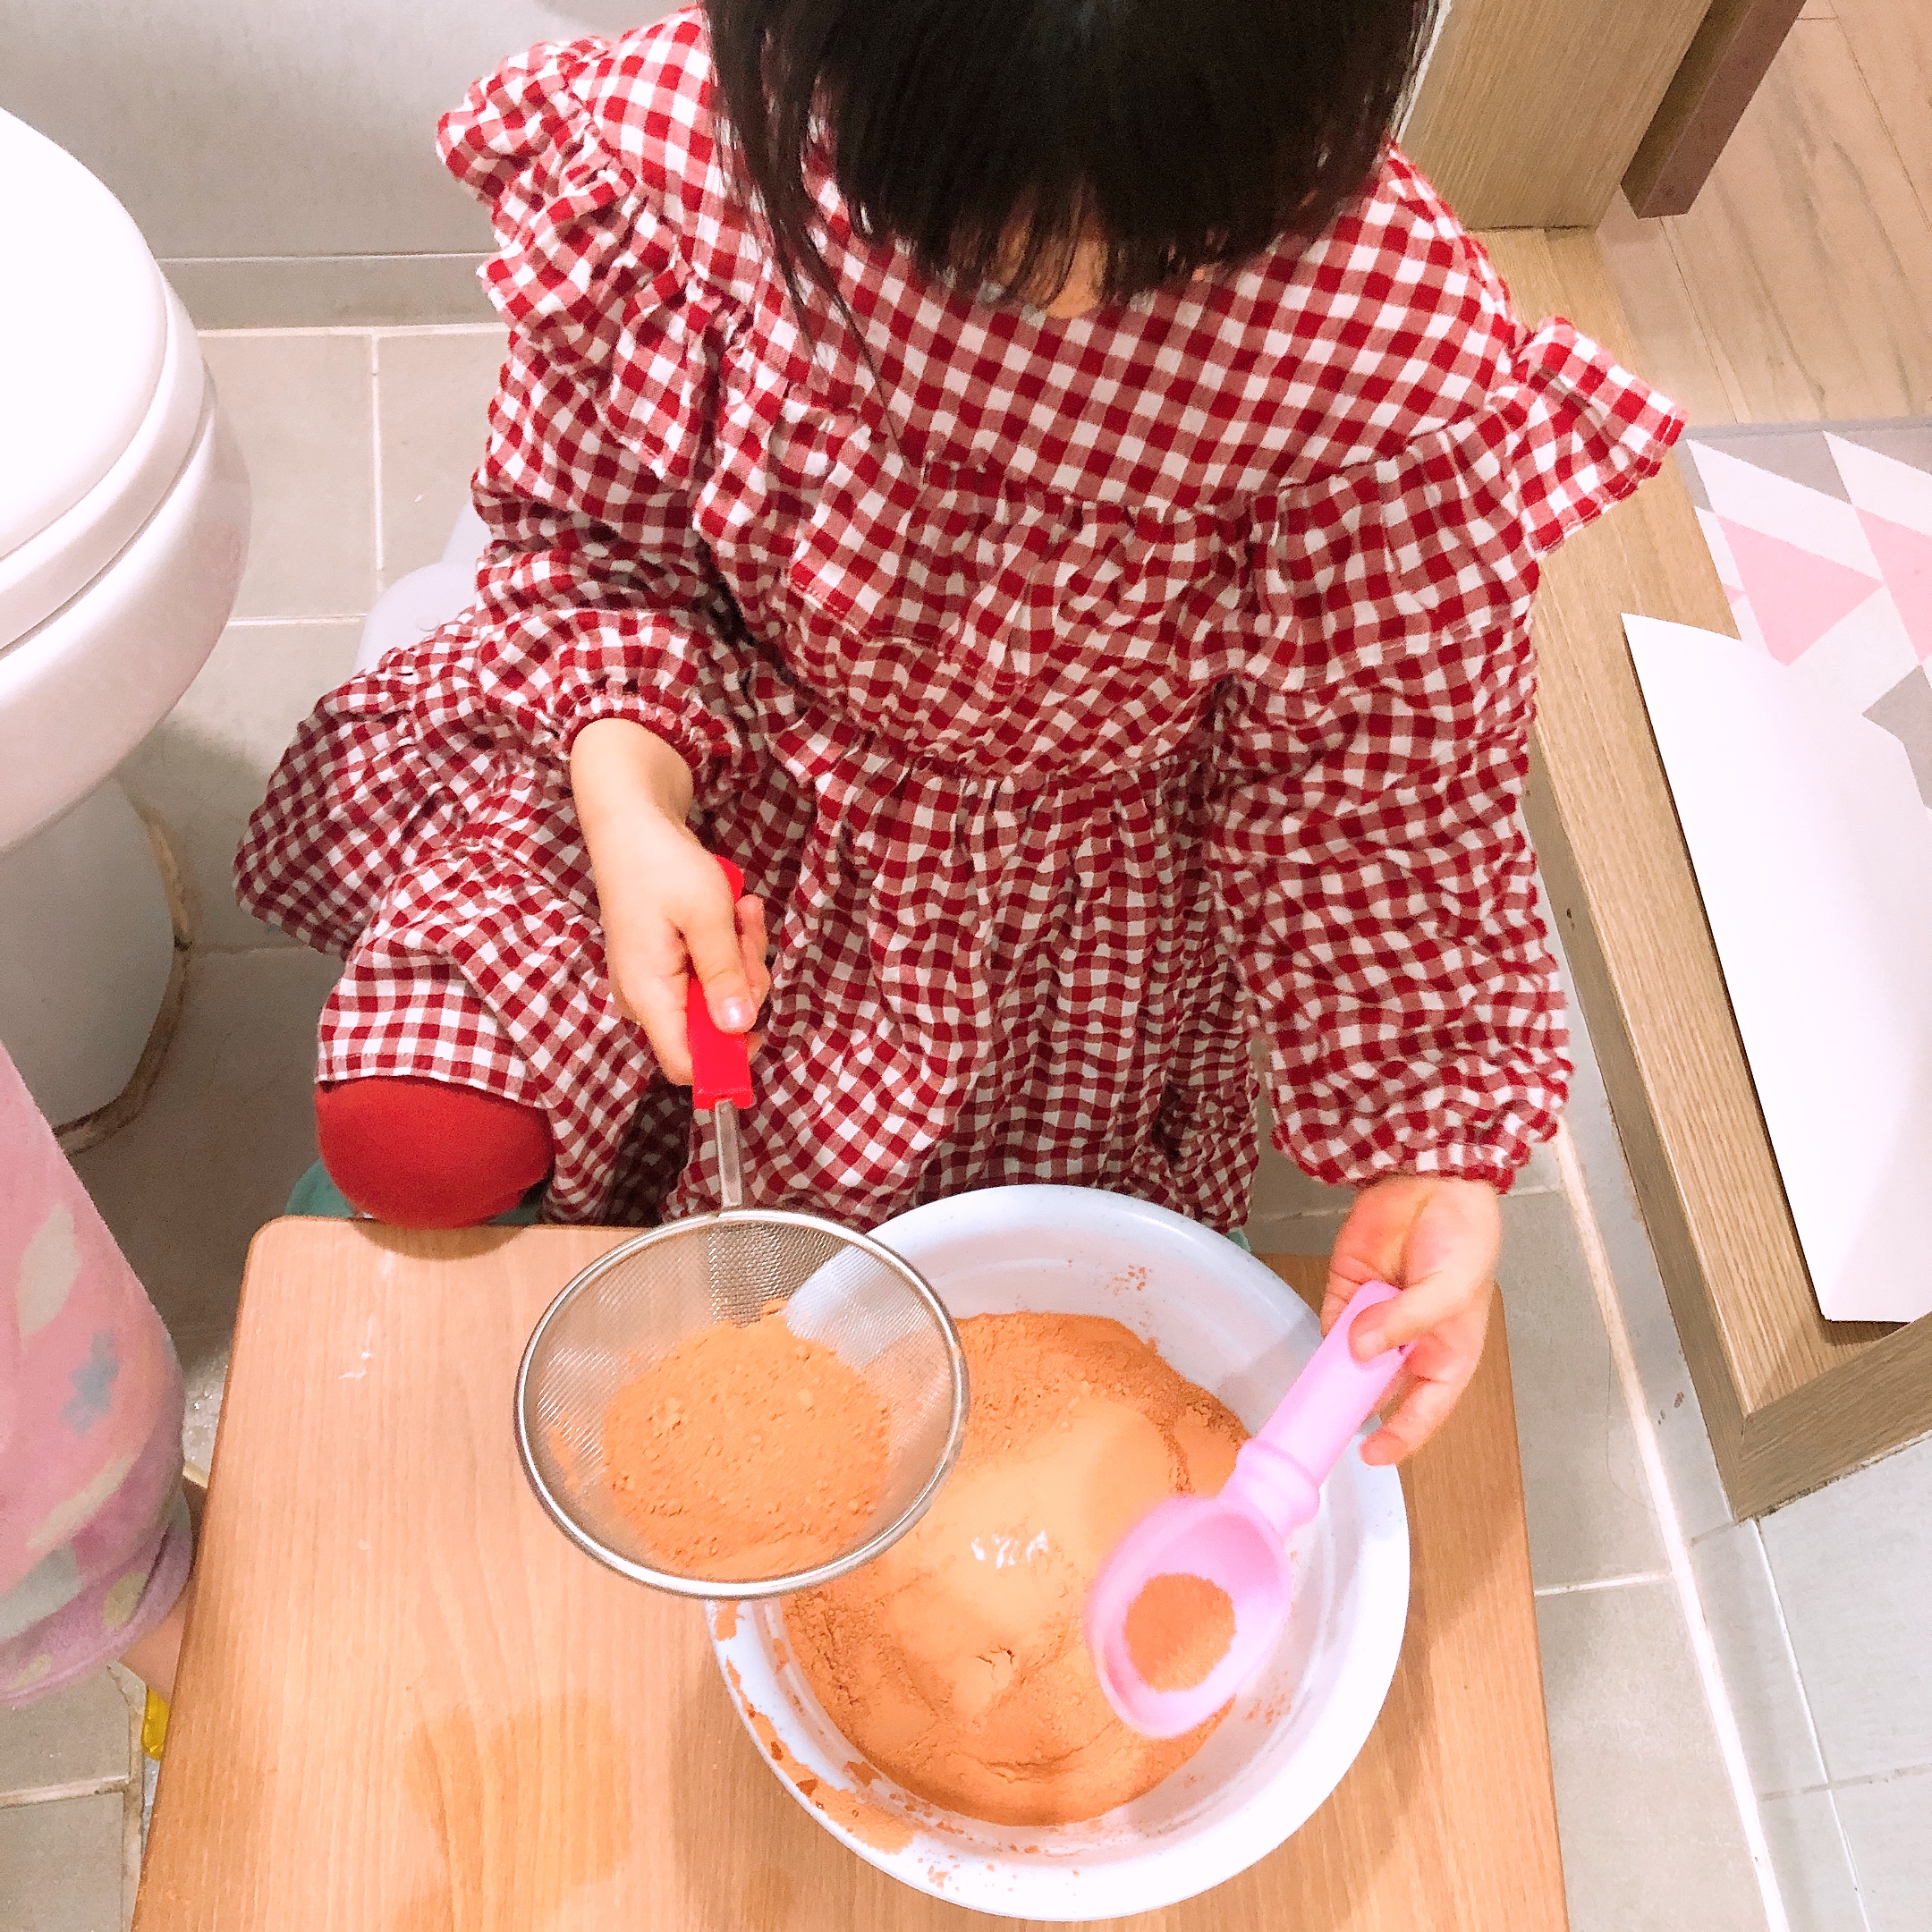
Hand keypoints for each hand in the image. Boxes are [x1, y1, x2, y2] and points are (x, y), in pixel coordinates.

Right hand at [571, 719, 769, 1083]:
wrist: (631, 823)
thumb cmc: (662, 863)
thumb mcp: (707, 915)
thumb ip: (724, 974)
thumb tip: (740, 1029)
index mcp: (649, 996)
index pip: (686, 1066)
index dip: (728, 1062)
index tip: (760, 1028)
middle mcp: (648, 999)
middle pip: (715, 1028)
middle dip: (745, 983)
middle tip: (748, 932)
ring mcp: (658, 983)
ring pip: (722, 997)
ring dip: (743, 956)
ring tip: (740, 908)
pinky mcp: (670, 965)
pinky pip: (713, 974)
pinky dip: (731, 946)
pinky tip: (733, 910)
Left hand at [1321, 1174, 1499, 1466]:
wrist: (1434, 1178)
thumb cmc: (1464, 1237)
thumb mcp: (1449, 1289)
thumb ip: (1403, 1322)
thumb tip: (1358, 1351)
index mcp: (1448, 1352)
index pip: (1425, 1409)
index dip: (1402, 1436)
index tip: (1373, 1454)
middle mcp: (1410, 1342)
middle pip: (1380, 1390)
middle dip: (1358, 1408)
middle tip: (1333, 1427)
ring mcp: (1377, 1317)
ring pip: (1350, 1360)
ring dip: (1339, 1371)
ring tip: (1325, 1390)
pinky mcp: (1348, 1290)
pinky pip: (1330, 1325)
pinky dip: (1324, 1338)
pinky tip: (1322, 1348)